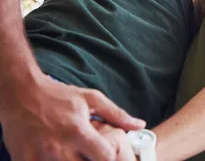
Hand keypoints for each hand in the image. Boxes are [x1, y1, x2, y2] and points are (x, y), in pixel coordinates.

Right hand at [1, 76, 144, 160]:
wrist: (20, 93)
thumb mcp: (91, 99)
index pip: (105, 157)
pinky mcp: (25, 160)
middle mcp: (59, 147)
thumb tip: (140, 125)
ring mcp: (40, 156)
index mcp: (78, 131)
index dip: (110, 157)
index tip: (106, 151)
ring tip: (74, 153)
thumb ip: (117, 115)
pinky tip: (56, 156)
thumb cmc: (59, 95)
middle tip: (89, 153)